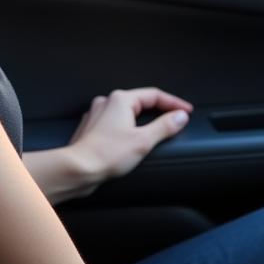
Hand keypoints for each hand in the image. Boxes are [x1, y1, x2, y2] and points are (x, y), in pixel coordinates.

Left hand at [66, 86, 193, 186]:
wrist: (78, 168)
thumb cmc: (106, 154)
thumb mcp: (143, 141)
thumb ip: (165, 126)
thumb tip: (180, 116)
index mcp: (121, 99)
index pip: (154, 95)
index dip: (173, 103)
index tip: (186, 111)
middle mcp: (107, 102)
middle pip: (140, 102)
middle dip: (158, 110)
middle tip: (174, 119)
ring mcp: (97, 114)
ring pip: (126, 112)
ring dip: (142, 119)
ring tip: (154, 129)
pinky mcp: (92, 128)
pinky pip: (115, 122)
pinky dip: (127, 127)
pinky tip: (130, 139)